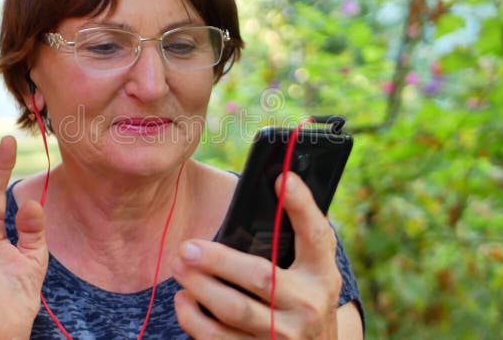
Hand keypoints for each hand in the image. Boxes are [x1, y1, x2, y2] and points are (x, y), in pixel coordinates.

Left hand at [172, 172, 341, 338]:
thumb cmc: (304, 294)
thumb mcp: (313, 267)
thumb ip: (298, 232)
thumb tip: (277, 180)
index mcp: (323, 274)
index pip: (316, 235)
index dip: (301, 206)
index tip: (281, 179)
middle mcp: (308, 306)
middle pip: (260, 278)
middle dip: (218, 260)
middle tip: (187, 247)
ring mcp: (284, 336)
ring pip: (234, 310)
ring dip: (200, 287)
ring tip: (179, 267)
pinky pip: (218, 339)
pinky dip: (194, 319)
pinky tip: (184, 299)